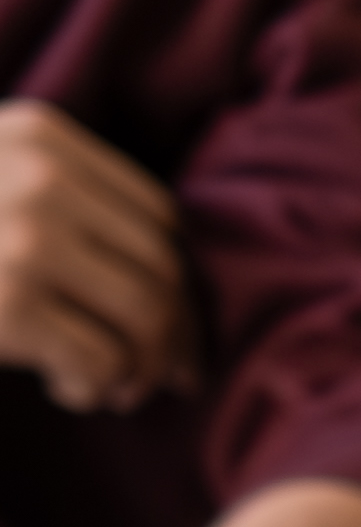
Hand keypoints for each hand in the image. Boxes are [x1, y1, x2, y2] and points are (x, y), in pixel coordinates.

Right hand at [0, 104, 197, 412]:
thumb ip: (57, 198)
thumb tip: (166, 282)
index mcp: (42, 136)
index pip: (158, 215)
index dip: (177, 281)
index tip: (170, 328)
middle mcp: (44, 177)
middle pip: (163, 268)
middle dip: (171, 336)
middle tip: (154, 378)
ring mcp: (29, 238)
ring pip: (146, 316)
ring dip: (137, 367)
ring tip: (107, 387)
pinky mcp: (11, 304)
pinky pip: (101, 360)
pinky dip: (95, 388)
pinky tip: (64, 390)